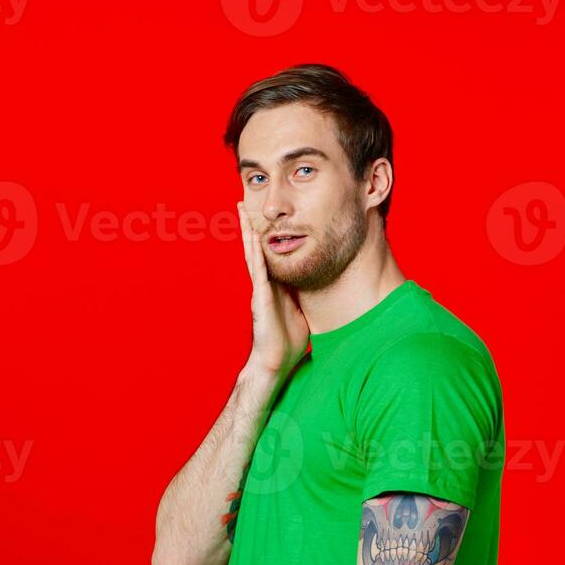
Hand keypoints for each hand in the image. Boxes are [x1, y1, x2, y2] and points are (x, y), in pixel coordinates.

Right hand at [239, 202, 309, 379]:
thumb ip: (304, 294)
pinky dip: (256, 256)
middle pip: (255, 249)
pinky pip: (259, 274)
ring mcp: (260, 291)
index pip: (267, 254)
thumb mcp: (301, 309)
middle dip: (250, 227)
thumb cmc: (289, 340)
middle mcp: (264, 285)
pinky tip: (255, 240)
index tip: (261, 215)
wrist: (277, 361)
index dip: (263, 234)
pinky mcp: (261, 301)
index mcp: (274, 286)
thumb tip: (321, 282)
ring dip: (248, 234)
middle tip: (243, 204)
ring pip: (252, 256)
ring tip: (243, 213)